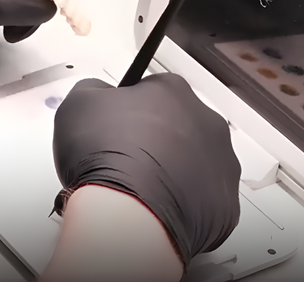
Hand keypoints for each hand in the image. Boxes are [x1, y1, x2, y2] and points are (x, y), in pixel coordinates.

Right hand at [52, 74, 239, 260]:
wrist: (127, 213)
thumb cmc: (107, 159)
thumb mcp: (78, 102)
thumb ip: (94, 89)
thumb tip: (98, 94)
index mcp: (173, 91)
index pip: (154, 91)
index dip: (130, 109)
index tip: (116, 126)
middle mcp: (206, 122)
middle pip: (180, 125)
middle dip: (157, 139)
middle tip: (126, 158)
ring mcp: (220, 163)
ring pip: (197, 161)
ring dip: (174, 169)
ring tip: (141, 187)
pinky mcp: (225, 203)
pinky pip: (205, 198)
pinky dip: (186, 202)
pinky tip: (159, 207)